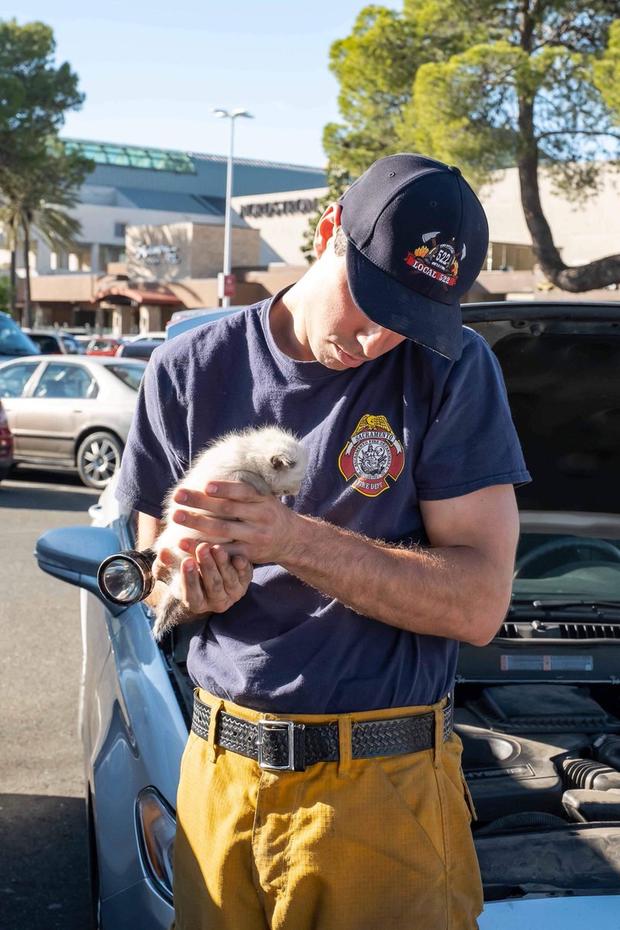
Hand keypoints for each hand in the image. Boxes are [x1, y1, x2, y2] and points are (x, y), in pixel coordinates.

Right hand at [153, 542, 252, 617]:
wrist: (209, 571)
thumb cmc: (187, 572)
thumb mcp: (173, 570)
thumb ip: (166, 563)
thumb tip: (162, 552)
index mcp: (196, 603)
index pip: (192, 594)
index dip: (190, 578)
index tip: (186, 561)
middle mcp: (217, 602)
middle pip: (213, 585)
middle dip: (207, 566)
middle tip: (202, 548)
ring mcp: (233, 593)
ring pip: (229, 579)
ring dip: (223, 563)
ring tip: (216, 548)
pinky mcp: (245, 581)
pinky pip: (246, 575)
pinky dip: (242, 567)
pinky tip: (238, 556)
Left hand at [167, 480, 299, 564]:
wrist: (292, 540)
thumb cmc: (269, 513)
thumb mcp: (264, 498)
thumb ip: (243, 491)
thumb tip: (212, 478)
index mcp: (263, 500)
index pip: (244, 492)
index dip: (225, 488)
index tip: (205, 485)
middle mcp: (260, 518)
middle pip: (228, 509)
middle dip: (200, 502)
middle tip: (178, 496)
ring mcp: (255, 537)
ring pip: (223, 530)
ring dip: (197, 524)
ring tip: (176, 516)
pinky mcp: (249, 555)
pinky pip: (224, 552)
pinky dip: (203, 548)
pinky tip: (185, 544)